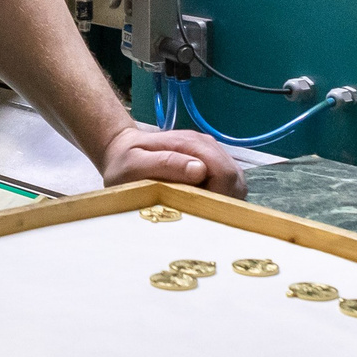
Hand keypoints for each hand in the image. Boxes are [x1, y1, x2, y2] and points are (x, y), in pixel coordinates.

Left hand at [97, 123, 245, 197]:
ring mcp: (210, 153)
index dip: (217, 197)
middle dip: (222, 200)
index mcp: (191, 144)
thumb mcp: (135, 165)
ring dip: (222, 198)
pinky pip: (227, 182)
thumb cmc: (124, 161)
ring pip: (235, 182)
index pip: (225, 173)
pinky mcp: (209, 162)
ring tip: (196, 206)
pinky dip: (219, 195)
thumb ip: (166, 164)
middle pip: (235, 178)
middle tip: (196, 211)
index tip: (197, 210)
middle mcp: (207, 145)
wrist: (120, 149)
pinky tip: (197, 200)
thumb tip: (200, 170)